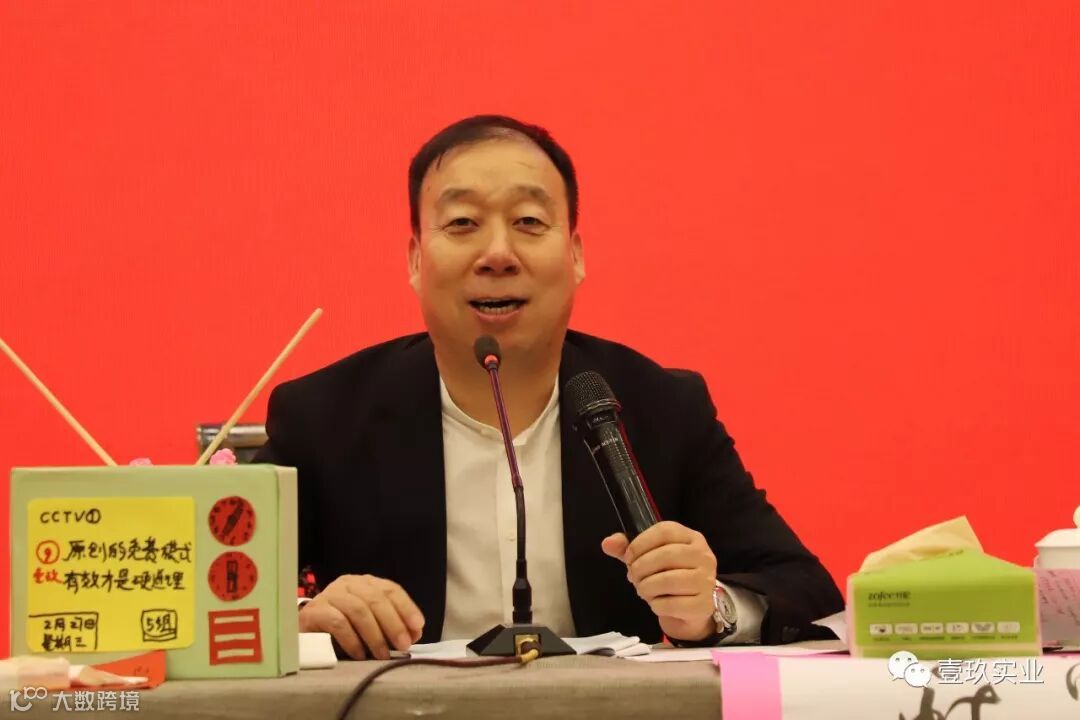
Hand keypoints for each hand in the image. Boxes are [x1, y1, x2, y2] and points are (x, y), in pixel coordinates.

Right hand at [299, 574, 424, 659]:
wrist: (303, 632)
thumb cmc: (341, 627)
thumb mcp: (370, 624)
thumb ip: (392, 625)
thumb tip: (414, 633)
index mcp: (365, 583)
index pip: (390, 589)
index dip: (406, 607)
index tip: (418, 627)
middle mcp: (348, 583)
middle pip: (375, 599)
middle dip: (393, 623)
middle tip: (403, 645)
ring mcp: (329, 595)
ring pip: (358, 609)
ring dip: (374, 634)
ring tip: (382, 655)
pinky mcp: (314, 611)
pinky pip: (337, 622)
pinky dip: (352, 640)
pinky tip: (360, 655)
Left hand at [601, 521, 716, 641]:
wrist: (689, 610)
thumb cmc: (668, 577)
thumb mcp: (648, 558)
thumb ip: (627, 548)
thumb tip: (607, 543)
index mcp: (691, 537)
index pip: (664, 531)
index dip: (640, 543)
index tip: (628, 557)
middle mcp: (703, 556)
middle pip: (666, 555)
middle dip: (640, 568)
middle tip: (633, 577)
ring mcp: (706, 580)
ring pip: (668, 580)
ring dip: (646, 587)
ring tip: (643, 590)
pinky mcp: (703, 605)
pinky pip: (672, 604)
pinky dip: (657, 605)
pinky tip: (656, 603)